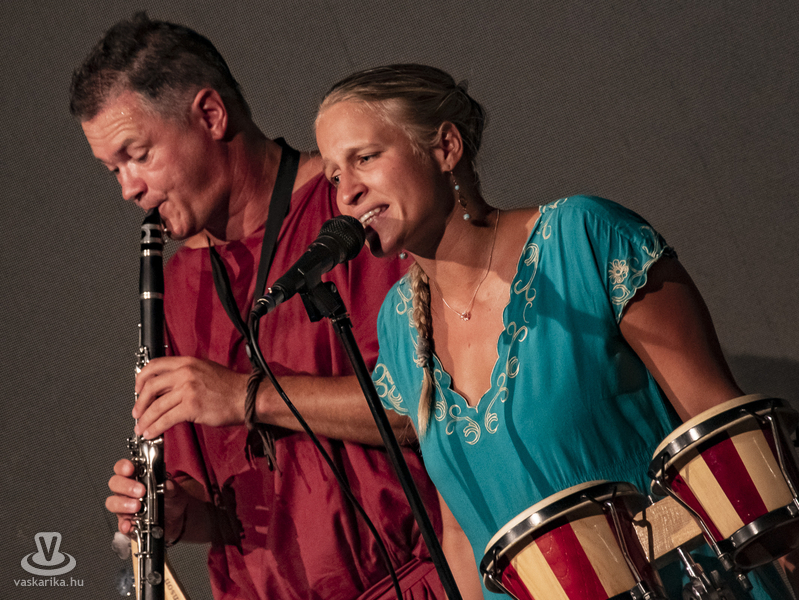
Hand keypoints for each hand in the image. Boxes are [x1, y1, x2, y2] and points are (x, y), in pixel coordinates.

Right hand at [106, 458, 186, 537]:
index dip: (123, 467)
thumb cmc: (170, 499)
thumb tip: (167, 484)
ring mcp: (124, 507)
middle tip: (140, 491)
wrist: (175, 518)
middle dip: (127, 486)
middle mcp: (126, 491)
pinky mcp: (127, 523)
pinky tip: (130, 524)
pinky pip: (121, 524)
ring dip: (124, 504)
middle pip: (115, 483)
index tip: (130, 469)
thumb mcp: (174, 490)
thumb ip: (170, 487)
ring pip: (113, 503)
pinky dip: (125, 525)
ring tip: (137, 506)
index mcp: (136, 477)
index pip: (122, 467)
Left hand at [133, 356, 247, 438]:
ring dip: (145, 419)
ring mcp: (187, 389)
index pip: (155, 365)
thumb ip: (186, 375)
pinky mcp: (191, 406)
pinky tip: (152, 433)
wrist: (246, 397)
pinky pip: (166, 419)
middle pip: (150, 386)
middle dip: (140, 403)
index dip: (141, 378)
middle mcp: (185, 373)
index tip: (138, 388)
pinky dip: (156, 428)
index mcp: (188, 362)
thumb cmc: (231, 387)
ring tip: (141, 428)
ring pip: (156, 405)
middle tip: (137, 413)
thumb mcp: (206, 371)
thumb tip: (168, 387)